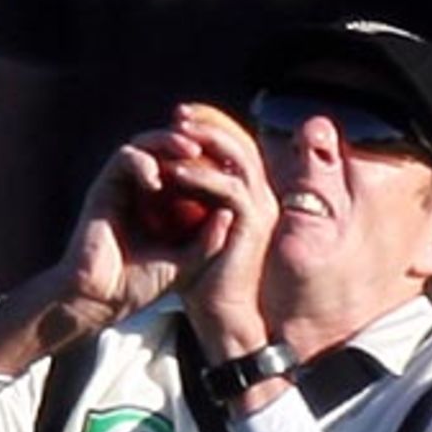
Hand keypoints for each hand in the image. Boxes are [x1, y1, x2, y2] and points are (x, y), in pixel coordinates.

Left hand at [158, 104, 280, 360]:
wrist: (221, 317)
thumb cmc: (205, 281)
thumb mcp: (194, 231)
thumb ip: (191, 202)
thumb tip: (169, 174)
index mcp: (250, 196)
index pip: (235, 147)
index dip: (210, 127)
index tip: (179, 119)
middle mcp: (262, 197)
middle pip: (239, 142)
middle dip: (208, 123)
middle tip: (177, 115)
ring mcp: (262, 208)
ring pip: (238, 156)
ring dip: (206, 140)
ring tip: (175, 132)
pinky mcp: (252, 222)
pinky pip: (228, 187)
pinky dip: (202, 175)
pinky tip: (175, 171)